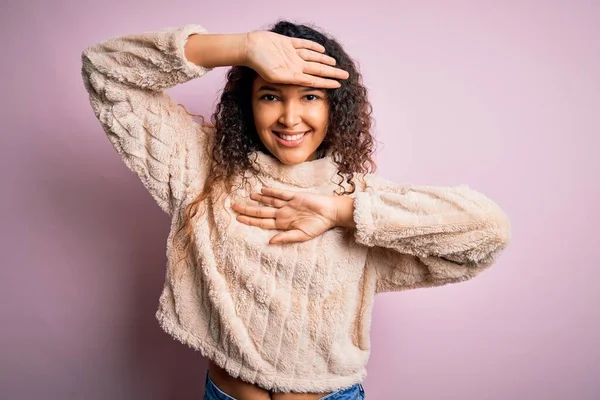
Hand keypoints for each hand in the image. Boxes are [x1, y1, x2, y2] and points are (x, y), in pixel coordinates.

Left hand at [232, 187, 348, 243]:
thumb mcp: (302, 235)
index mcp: (283, 224)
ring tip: (247, 196)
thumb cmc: (318, 226)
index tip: (238, 218)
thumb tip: (270, 241)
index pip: (262, 222)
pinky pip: (281, 193)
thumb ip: (285, 238)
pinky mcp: (295, 196)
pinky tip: (262, 190)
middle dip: (248, 209)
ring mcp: (288, 204)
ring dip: (258, 199)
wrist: (331, 213)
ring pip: (269, 201)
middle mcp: (283, 213)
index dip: (250, 220)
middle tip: (234, 206)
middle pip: (262, 211)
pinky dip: (271, 192)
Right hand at [243, 31, 349, 88]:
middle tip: (346, 75)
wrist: (248, 48)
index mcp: (293, 73)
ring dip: (324, 60)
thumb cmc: (259, 63)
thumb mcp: (276, 74)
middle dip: (332, 72)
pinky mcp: (287, 43)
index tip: (339, 84)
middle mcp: (294, 64)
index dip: (327, 82)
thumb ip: (292, 77)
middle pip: (318, 68)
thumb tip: (308, 80)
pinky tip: (321, 49)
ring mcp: (291, 54)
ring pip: (313, 57)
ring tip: (335, 63)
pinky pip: (303, 45)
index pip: (315, 79)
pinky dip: (313, 47)